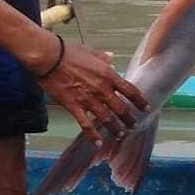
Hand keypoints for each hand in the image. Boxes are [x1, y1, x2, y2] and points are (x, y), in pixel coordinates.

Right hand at [33, 36, 149, 146]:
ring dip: (115, 128)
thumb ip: (103, 57)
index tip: (146, 108)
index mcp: (108, 74)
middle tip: (134, 125)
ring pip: (107, 119)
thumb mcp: (90, 51)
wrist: (48, 56)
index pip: (130, 90)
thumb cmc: (67, 51)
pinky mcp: (74, 106)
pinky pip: (86, 124)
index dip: (139, 101)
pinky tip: (98, 144)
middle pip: (121, 108)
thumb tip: (111, 57)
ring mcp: (88, 99)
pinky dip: (93, 136)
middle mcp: (102, 89)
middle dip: (129, 118)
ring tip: (121, 135)